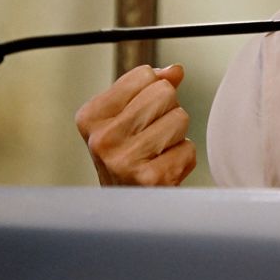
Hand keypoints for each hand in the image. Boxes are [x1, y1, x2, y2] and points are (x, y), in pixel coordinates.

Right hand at [75, 64, 196, 186]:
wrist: (125, 208)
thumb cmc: (127, 158)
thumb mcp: (126, 118)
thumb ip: (149, 88)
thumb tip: (175, 71)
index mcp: (91, 117)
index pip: (144, 75)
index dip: (152, 91)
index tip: (140, 115)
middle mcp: (102, 139)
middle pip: (164, 93)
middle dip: (167, 111)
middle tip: (152, 135)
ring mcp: (123, 160)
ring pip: (179, 118)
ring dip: (176, 136)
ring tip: (157, 152)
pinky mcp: (149, 179)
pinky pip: (188, 149)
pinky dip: (183, 159)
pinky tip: (163, 169)